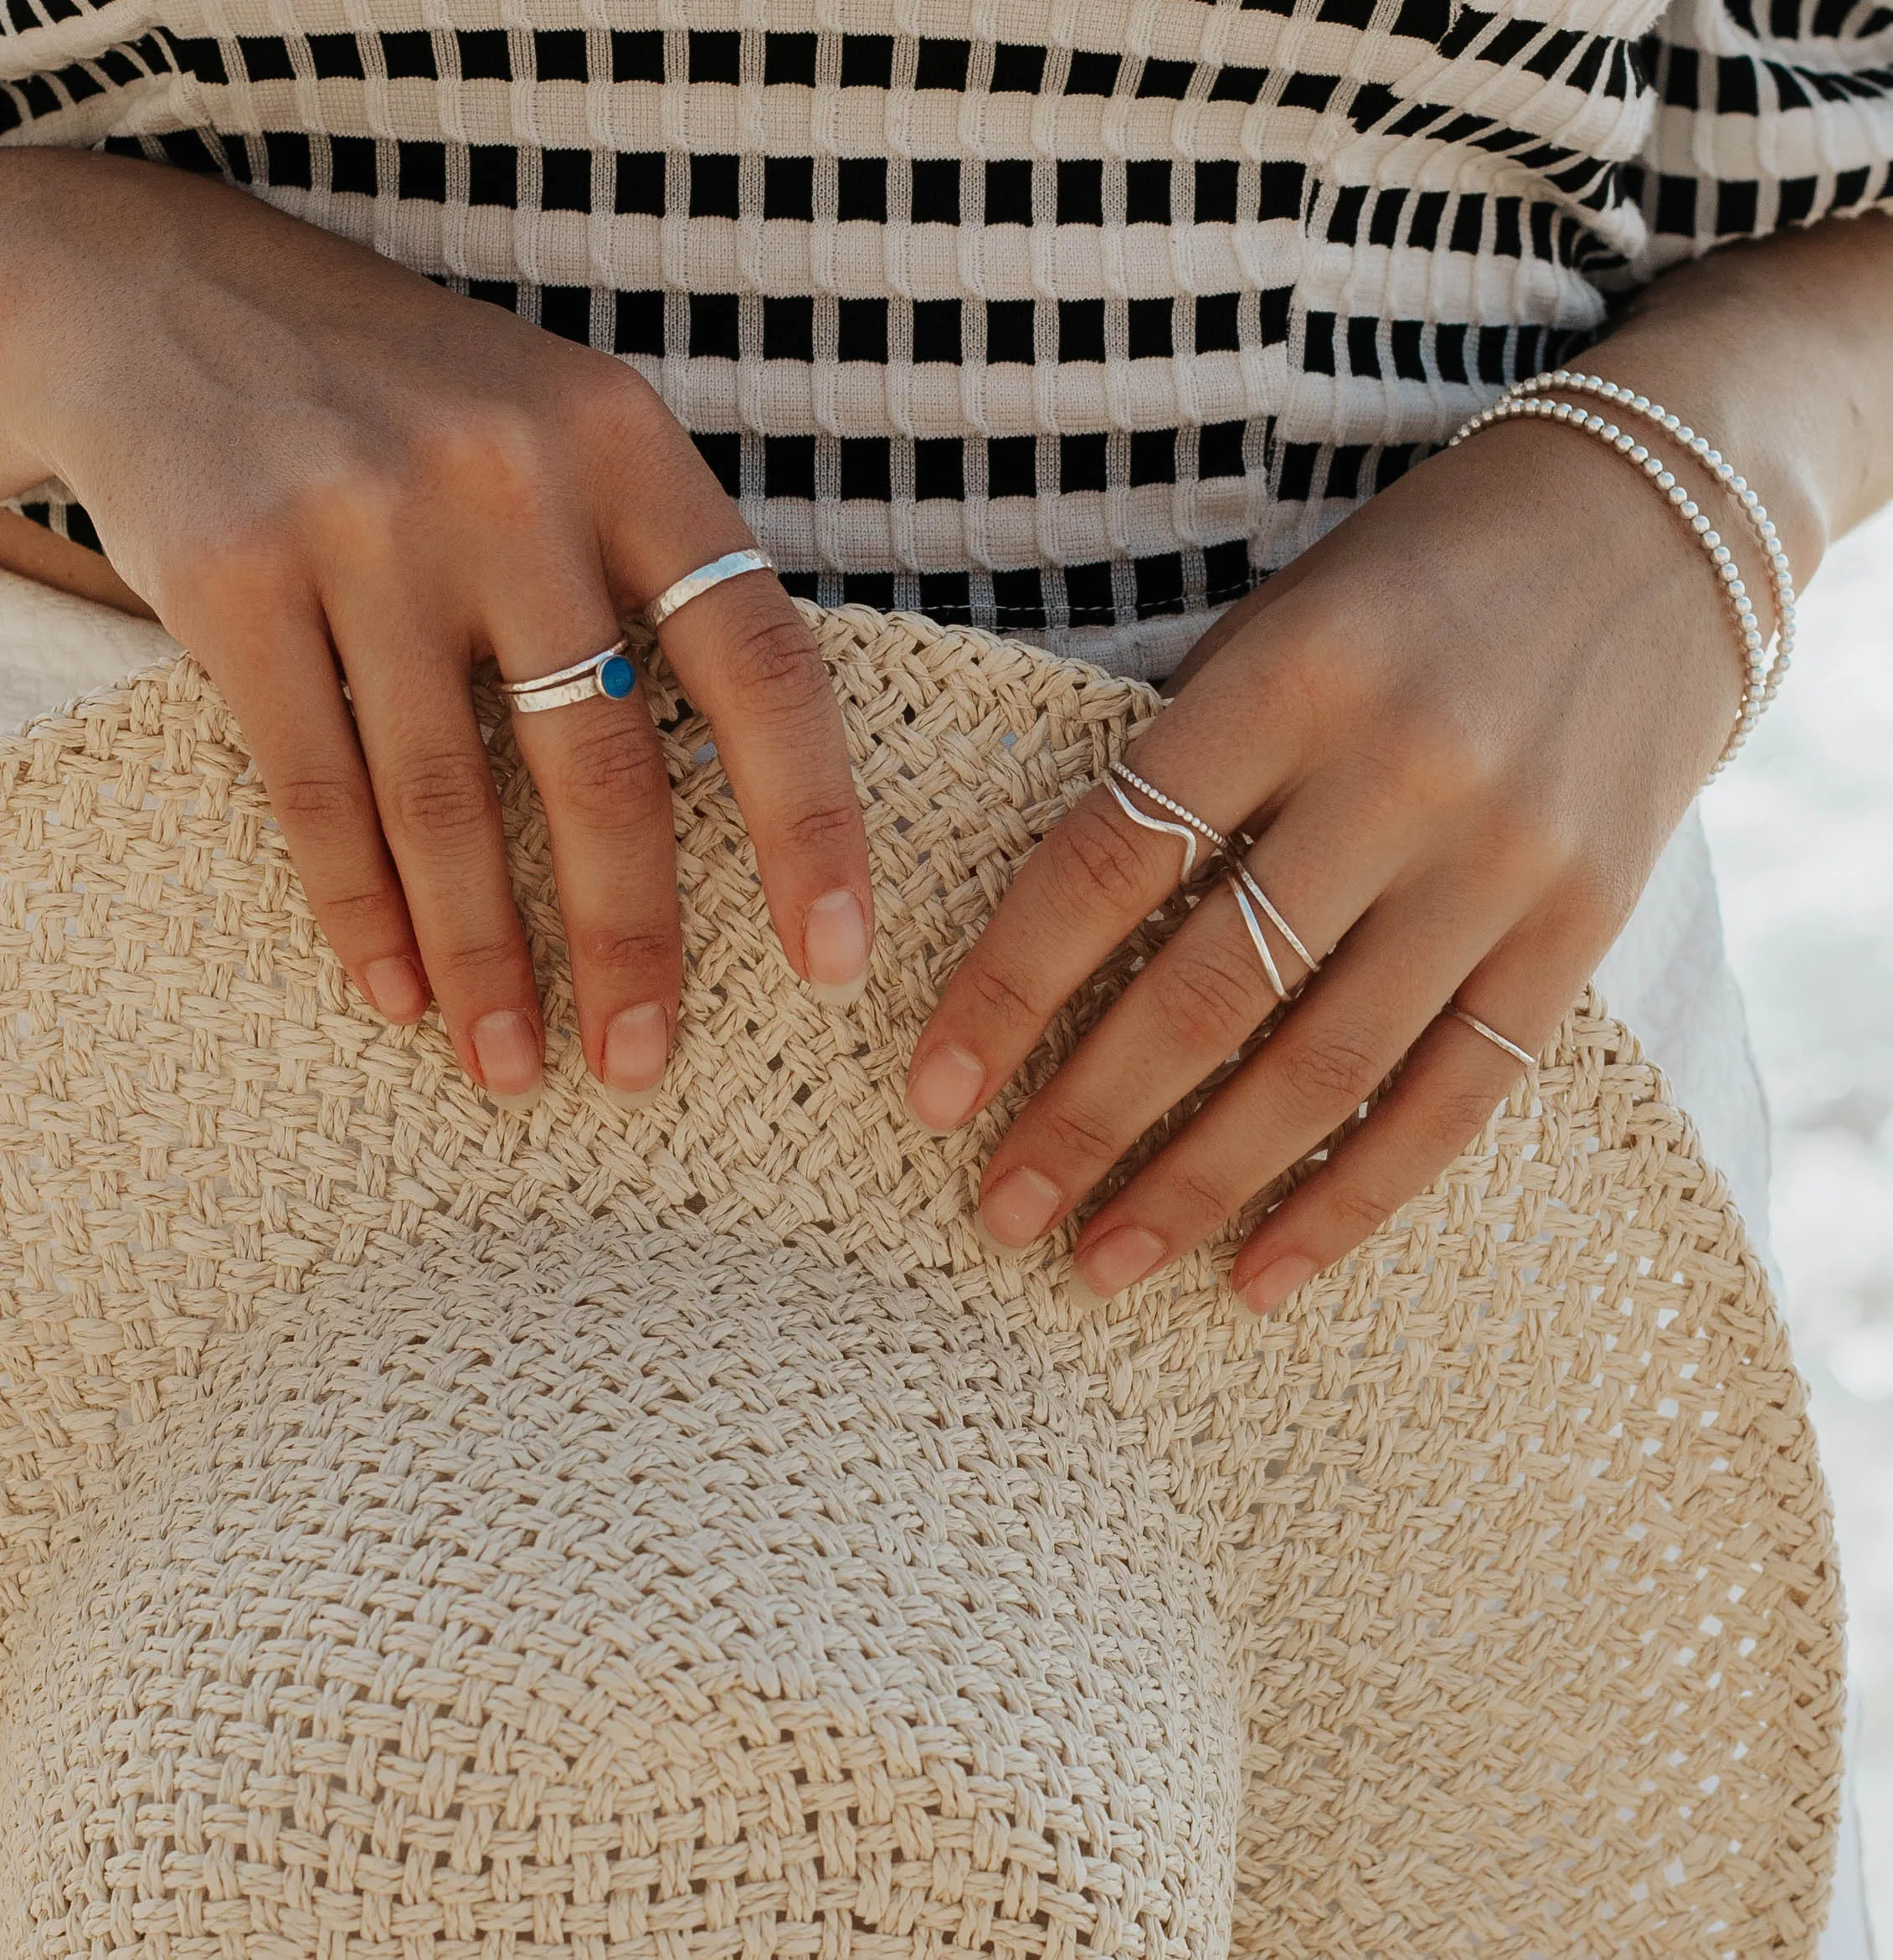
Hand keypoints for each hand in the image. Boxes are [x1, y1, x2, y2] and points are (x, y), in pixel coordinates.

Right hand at [0, 150, 870, 1107]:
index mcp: (628, 446)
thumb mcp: (566, 437)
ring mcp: (365, 521)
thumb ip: (653, 574)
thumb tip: (750, 790)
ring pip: (448, 799)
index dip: (811, 826)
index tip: (831, 959)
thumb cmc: (417, 405)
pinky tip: (398, 990)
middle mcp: (510, 478)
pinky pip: (319, 787)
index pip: (762, 663)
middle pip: (603, 763)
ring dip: (487, 957)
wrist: (171, 294)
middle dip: (629, 941)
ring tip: (510, 1065)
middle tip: (640, 1065)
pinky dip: (363, 909)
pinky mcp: (235, 574)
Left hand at [905, 407, 1756, 1308]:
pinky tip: (1267, 1274)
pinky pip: (1456, 1096)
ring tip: (1105, 1262)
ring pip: (1326, 1068)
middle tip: (1002, 1209)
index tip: (934, 1091)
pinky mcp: (1582, 926)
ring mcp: (1503, 860)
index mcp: (1290, 675)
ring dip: (1201, 1185)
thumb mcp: (1280, 616)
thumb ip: (1185, 756)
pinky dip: (1354, 1199)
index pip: (1108, 865)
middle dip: (1088, 1120)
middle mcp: (1399, 772)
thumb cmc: (1417, 574)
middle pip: (1208, 992)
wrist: (1657, 523)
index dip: (1006, 991)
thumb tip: (1055, 936)